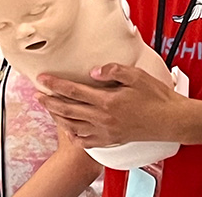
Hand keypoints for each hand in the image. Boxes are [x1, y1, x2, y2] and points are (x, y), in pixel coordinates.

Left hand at [37, 63, 182, 147]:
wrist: (172, 120)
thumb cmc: (156, 98)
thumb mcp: (135, 76)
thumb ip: (112, 70)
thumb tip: (93, 71)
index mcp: (107, 100)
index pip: (73, 90)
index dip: (54, 84)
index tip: (42, 79)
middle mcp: (103, 118)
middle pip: (68, 109)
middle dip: (49, 102)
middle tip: (37, 95)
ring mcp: (106, 131)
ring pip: (74, 125)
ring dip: (57, 117)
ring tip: (47, 109)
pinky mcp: (112, 139)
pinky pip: (87, 140)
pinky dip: (74, 135)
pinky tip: (69, 129)